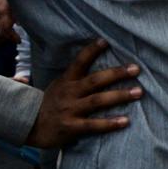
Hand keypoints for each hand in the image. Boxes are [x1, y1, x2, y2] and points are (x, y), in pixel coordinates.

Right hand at [25, 38, 142, 148]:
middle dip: (117, 73)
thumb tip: (93, 59)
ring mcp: (70, 110)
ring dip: (119, 96)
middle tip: (136, 69)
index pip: (79, 62)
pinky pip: (93, 125)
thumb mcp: (58, 85)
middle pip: (95, 80)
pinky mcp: (71, 127)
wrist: (28, 126)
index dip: (91, 51)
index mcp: (66, 81)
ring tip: (138, 92)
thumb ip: (75, 76)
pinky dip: (109, 123)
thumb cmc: (49, 104)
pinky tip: (125, 121)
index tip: (105, 41)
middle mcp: (69, 93)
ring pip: (97, 101)